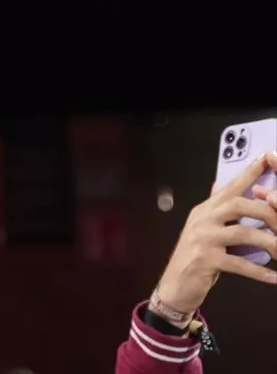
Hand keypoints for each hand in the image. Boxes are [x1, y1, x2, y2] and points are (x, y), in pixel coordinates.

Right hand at [155, 150, 276, 314]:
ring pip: (243, 233)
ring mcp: (204, 238)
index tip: (268, 157)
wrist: (175, 285)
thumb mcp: (203, 228)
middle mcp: (204, 218)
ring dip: (270, 243)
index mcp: (206, 208)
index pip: (231, 185)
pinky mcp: (206, 259)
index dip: (250, 172)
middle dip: (268, 213)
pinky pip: (239, 264)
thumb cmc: (194, 256)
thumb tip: (219, 185)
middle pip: (240, 205)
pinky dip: (260, 272)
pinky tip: (275, 278)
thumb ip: (215, 209)